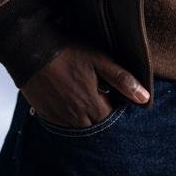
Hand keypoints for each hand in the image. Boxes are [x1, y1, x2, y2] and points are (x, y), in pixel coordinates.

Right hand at [19, 42, 150, 127]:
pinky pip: (62, 123)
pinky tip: (68, 98)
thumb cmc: (67, 51)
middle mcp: (75, 117)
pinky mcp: (45, 114)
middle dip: (100, 113)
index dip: (114, 106)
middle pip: (95, 125)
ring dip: (84, 116)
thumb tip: (145, 99)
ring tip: (83, 95)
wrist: (30, 49)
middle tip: (98, 93)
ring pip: (79, 126)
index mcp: (92, 105)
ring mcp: (59, 117)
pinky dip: (68, 116)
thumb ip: (122, 80)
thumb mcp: (99, 60)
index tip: (112, 94)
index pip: (111, 118)